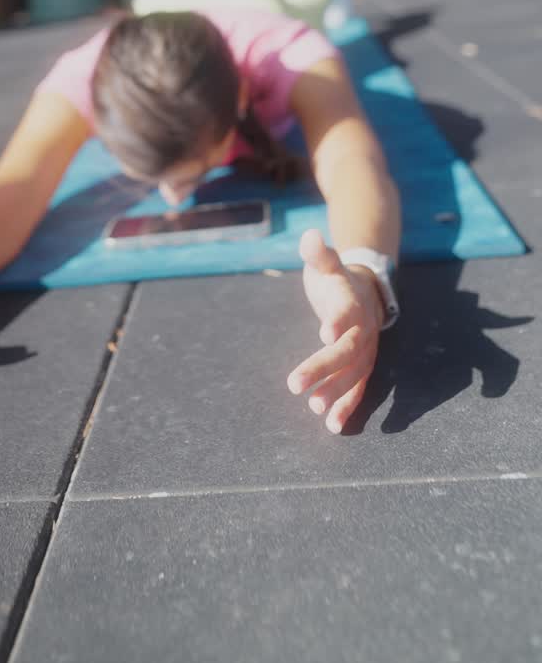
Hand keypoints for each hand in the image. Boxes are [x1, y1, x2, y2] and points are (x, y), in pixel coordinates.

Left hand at [286, 230, 383, 434]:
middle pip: (346, 350)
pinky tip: (332, 425)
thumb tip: (310, 237)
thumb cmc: (337, 278)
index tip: (324, 333)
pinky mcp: (363, 365)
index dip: (337, 321)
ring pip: (354, 373)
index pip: (345, 312)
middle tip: (295, 384)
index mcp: (352, 301)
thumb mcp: (327, 263)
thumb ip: (318, 253)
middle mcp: (363, 328)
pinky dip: (347, 406)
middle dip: (323, 367)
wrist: (366, 290)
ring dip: (336, 392)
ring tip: (314, 407)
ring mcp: (366, 349)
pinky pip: (358, 388)